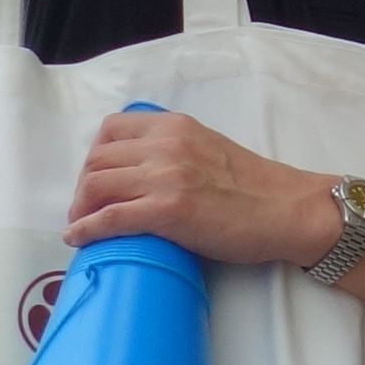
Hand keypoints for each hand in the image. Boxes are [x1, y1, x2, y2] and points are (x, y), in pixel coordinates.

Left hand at [69, 106, 336, 265]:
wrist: (287, 209)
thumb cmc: (256, 188)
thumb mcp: (209, 148)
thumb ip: (176, 150)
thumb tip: (144, 173)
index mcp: (175, 126)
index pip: (111, 129)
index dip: (94, 156)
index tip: (95, 178)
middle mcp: (165, 145)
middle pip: (97, 160)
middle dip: (82, 187)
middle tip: (85, 208)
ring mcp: (165, 176)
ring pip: (97, 186)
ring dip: (80, 208)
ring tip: (81, 225)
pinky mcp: (168, 210)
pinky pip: (110, 217)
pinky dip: (86, 228)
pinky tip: (78, 238)